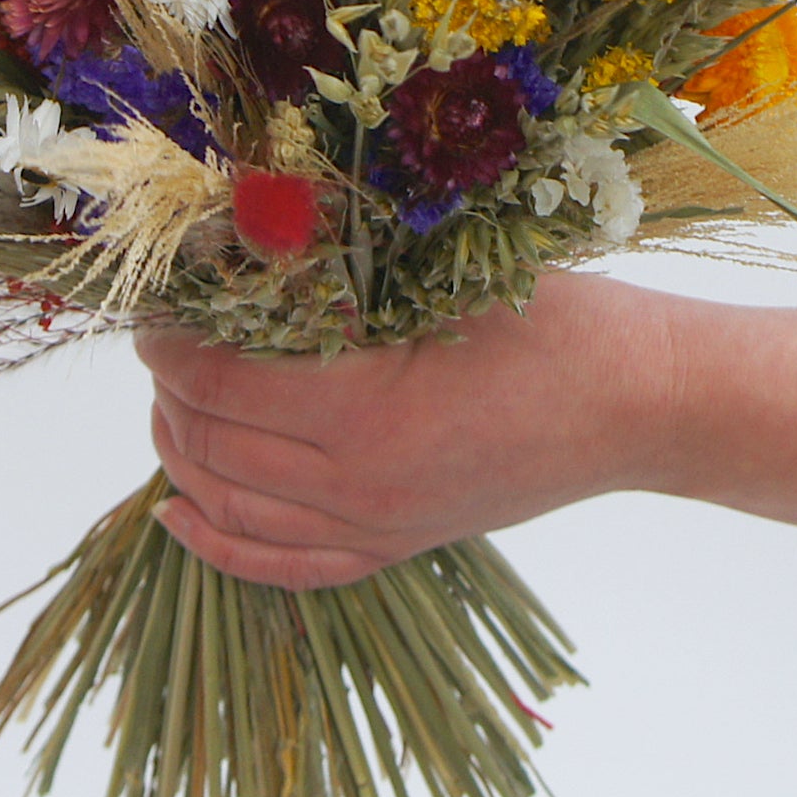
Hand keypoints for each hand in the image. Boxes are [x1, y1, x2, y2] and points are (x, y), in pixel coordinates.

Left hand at [137, 273, 680, 589]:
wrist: (640, 403)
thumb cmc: (552, 321)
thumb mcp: (438, 273)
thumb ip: (337, 263)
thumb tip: (237, 230)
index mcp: (364, 411)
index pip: (219, 382)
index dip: (171, 344)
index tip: (155, 306)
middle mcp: (359, 485)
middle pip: (213, 445)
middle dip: (168, 392)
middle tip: (162, 341)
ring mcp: (377, 526)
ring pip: (233, 507)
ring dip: (181, 454)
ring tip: (167, 401)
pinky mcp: (397, 547)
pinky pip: (283, 567)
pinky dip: (218, 545)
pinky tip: (176, 514)